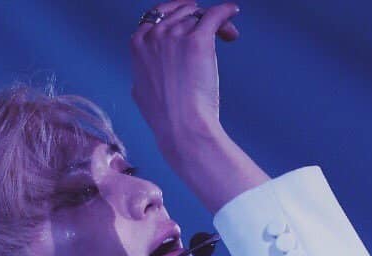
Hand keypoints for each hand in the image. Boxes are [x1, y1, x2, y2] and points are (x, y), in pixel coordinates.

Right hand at [130, 2, 240, 155]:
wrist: (181, 128)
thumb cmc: (165, 119)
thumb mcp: (141, 92)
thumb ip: (144, 72)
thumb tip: (147, 69)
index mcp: (138, 44)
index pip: (157, 14)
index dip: (176, 13)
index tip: (190, 16)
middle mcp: (155, 34)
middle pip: (182, 13)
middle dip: (198, 18)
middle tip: (215, 32)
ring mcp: (175, 35)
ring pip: (199, 16)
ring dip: (215, 22)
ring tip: (228, 36)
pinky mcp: (198, 39)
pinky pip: (215, 14)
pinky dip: (226, 11)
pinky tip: (232, 11)